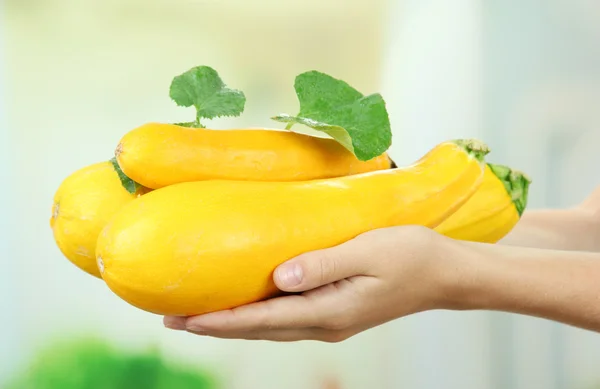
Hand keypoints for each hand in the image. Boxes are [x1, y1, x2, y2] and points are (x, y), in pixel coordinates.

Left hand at [163, 225, 460, 341]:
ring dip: (233, 323)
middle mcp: (325, 322)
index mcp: (330, 310)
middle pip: (260, 329)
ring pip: (270, 327)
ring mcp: (331, 320)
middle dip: (216, 326)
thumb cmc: (411, 256)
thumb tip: (280, 278)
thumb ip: (324, 265)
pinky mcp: (336, 310)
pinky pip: (286, 318)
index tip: (184, 320)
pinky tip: (246, 306)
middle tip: (174, 320)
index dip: (222, 321)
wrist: (445, 273)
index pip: (263, 319)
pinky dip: (257, 316)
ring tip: (199, 316)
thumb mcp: (369, 252)